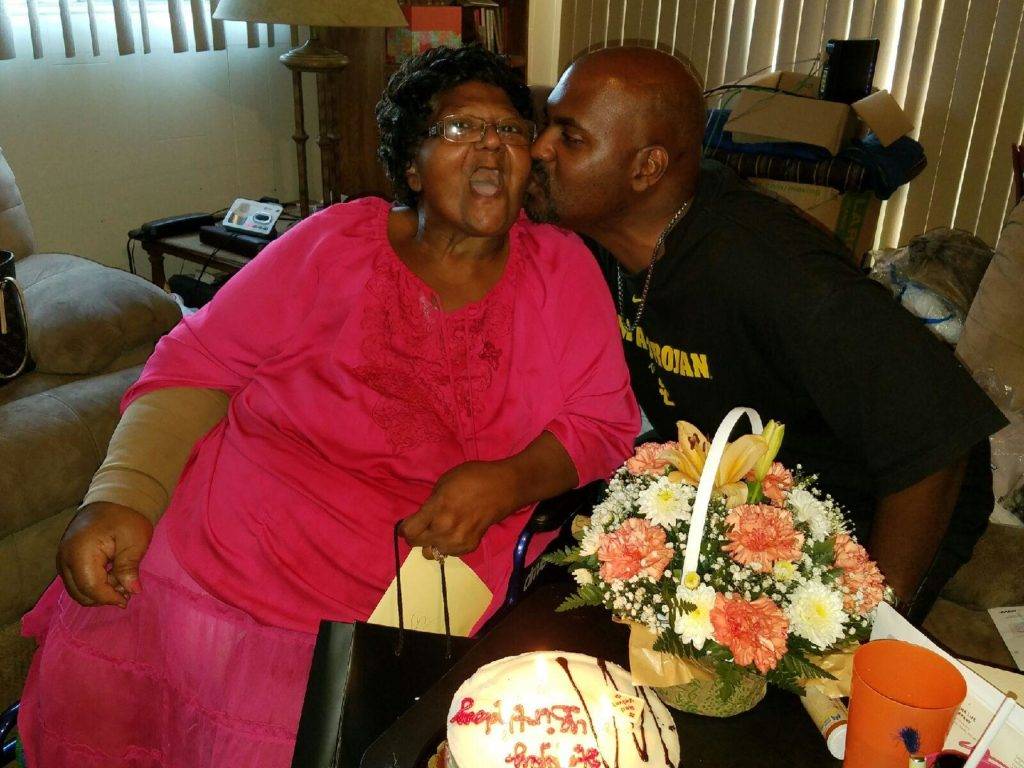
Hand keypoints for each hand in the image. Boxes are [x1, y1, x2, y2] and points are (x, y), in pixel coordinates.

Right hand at [57, 502, 153, 607]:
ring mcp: (62, 559)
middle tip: (126, 587)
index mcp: (80, 552)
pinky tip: (111, 574)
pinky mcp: (65, 559)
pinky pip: (76, 581)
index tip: (128, 599)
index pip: (91, 587)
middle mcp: (64, 558)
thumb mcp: (134, 541)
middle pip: (80, 593)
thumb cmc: (126, 517)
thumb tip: (132, 592)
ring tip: (120, 578)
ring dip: (98, 592)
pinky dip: (92, 584)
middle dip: (104, 596)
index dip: (110, 597)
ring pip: (77, 590)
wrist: (114, 498)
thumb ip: (129, 568)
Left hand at [399, 461, 517, 557]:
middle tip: (422, 526)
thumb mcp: (445, 482)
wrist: (504, 488)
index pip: (409, 530)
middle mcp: (445, 529)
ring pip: (431, 553)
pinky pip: (448, 553)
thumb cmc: (473, 478)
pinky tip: (454, 533)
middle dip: (416, 535)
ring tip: (439, 531)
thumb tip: (425, 515)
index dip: (404, 527)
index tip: (407, 524)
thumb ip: (432, 502)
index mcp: (438, 509)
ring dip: (431, 543)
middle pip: (416, 543)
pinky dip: (447, 546)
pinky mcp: (470, 547)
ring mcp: (458, 541)